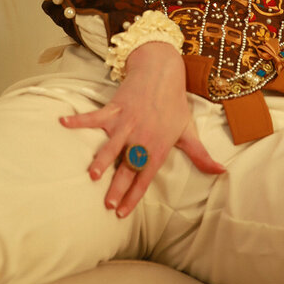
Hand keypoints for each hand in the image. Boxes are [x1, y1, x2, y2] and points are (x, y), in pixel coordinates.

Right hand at [59, 42, 225, 216]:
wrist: (163, 72)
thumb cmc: (174, 104)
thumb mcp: (188, 131)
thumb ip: (200, 155)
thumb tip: (221, 172)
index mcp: (158, 146)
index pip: (145, 176)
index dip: (134, 195)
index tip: (122, 212)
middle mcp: (141, 136)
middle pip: (128, 166)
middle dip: (117, 186)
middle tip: (107, 204)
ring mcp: (127, 121)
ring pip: (112, 145)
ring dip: (102, 159)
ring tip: (92, 175)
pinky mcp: (115, 107)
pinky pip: (94, 116)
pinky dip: (78, 120)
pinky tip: (63, 123)